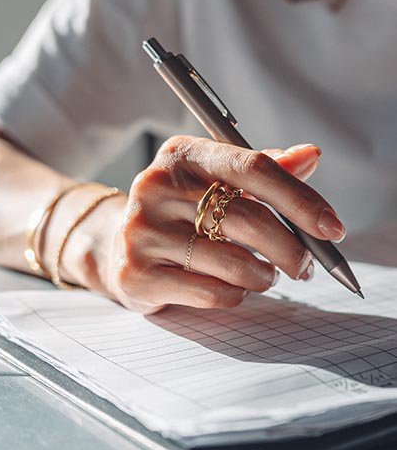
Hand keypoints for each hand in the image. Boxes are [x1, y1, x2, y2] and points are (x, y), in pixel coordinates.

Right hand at [56, 137, 343, 313]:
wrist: (117, 246)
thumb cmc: (181, 213)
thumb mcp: (216, 182)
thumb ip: (265, 171)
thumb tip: (311, 155)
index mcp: (182, 155)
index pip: (252, 167)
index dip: (300, 199)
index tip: (332, 228)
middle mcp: (156, 186)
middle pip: (247, 219)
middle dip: (291, 249)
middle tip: (308, 266)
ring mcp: (142, 232)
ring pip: (233, 262)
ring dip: (264, 276)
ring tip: (266, 275)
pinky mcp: (137, 273)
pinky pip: (211, 292)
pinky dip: (236, 295)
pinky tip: (234, 288)